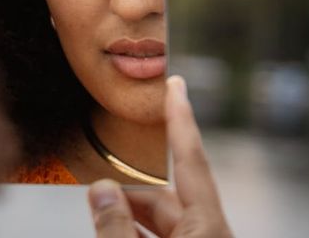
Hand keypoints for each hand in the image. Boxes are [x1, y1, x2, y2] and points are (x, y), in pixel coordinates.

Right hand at [88, 76, 232, 236]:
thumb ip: (115, 226)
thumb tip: (101, 191)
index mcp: (207, 229)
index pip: (190, 157)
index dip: (180, 116)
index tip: (175, 86)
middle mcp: (210, 234)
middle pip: (168, 193)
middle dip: (132, 184)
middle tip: (99, 180)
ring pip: (165, 218)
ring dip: (132, 211)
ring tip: (100, 209)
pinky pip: (165, 236)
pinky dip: (139, 229)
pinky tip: (116, 229)